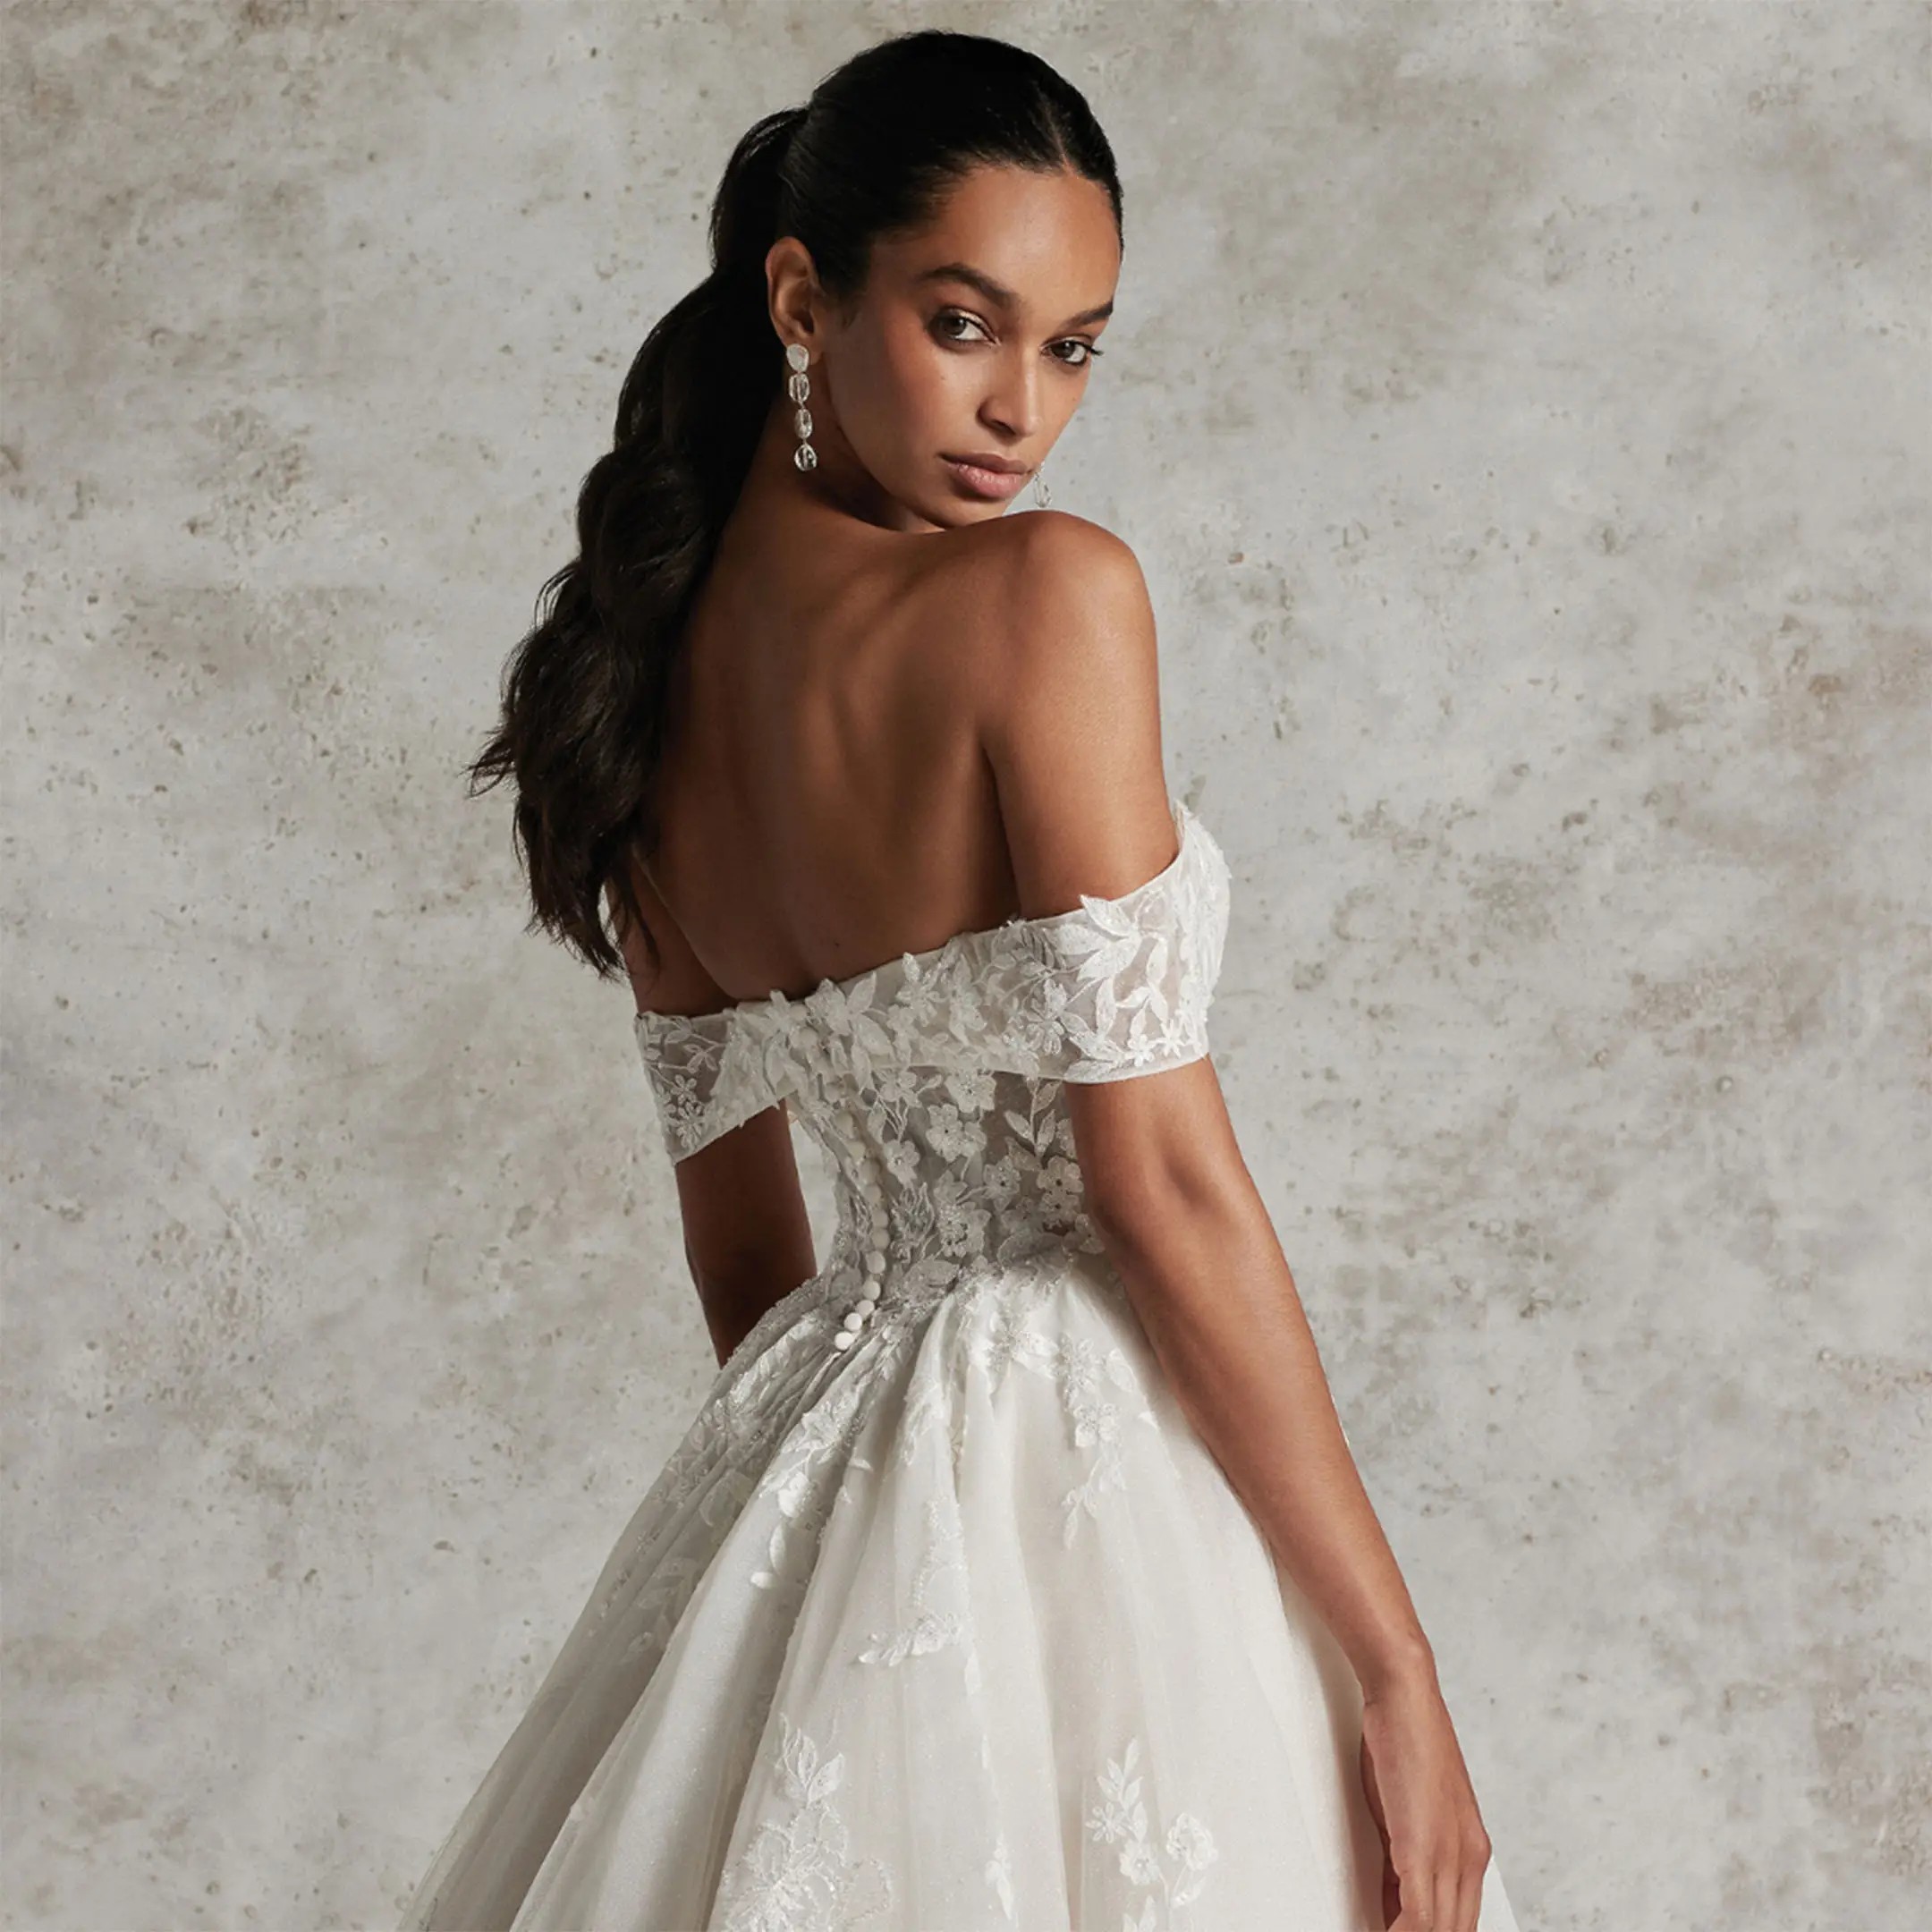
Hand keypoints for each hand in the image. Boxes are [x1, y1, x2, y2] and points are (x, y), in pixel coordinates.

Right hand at [1357, 1669, 1494, 1931]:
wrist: (1406, 1695)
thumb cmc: (1406, 1742)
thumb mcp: (1410, 1812)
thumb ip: (1407, 1860)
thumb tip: (1395, 1901)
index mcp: (1472, 1852)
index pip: (1460, 1921)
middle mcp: (1469, 1858)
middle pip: (1455, 1931)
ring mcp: (1450, 1854)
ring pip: (1440, 1931)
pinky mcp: (1423, 1846)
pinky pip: (1419, 1916)